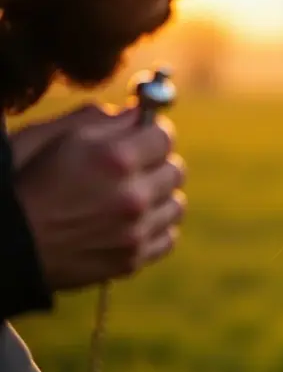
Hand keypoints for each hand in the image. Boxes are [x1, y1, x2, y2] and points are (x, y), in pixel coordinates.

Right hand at [10, 103, 186, 290]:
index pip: (163, 136)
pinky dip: (156, 228)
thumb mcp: (47, 136)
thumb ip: (97, 120)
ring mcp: (135, 231)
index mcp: (114, 158)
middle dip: (156, 163)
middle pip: (175, 170)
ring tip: (132, 196)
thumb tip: (133, 112)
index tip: (142, 135)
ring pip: (176, 204)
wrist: (4, 243)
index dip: (151, 132)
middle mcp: (132, 196)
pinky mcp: (133, 259)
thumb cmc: (20, 183)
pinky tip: (133, 222)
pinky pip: (168, 237)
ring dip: (159, 197)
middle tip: (134, 166)